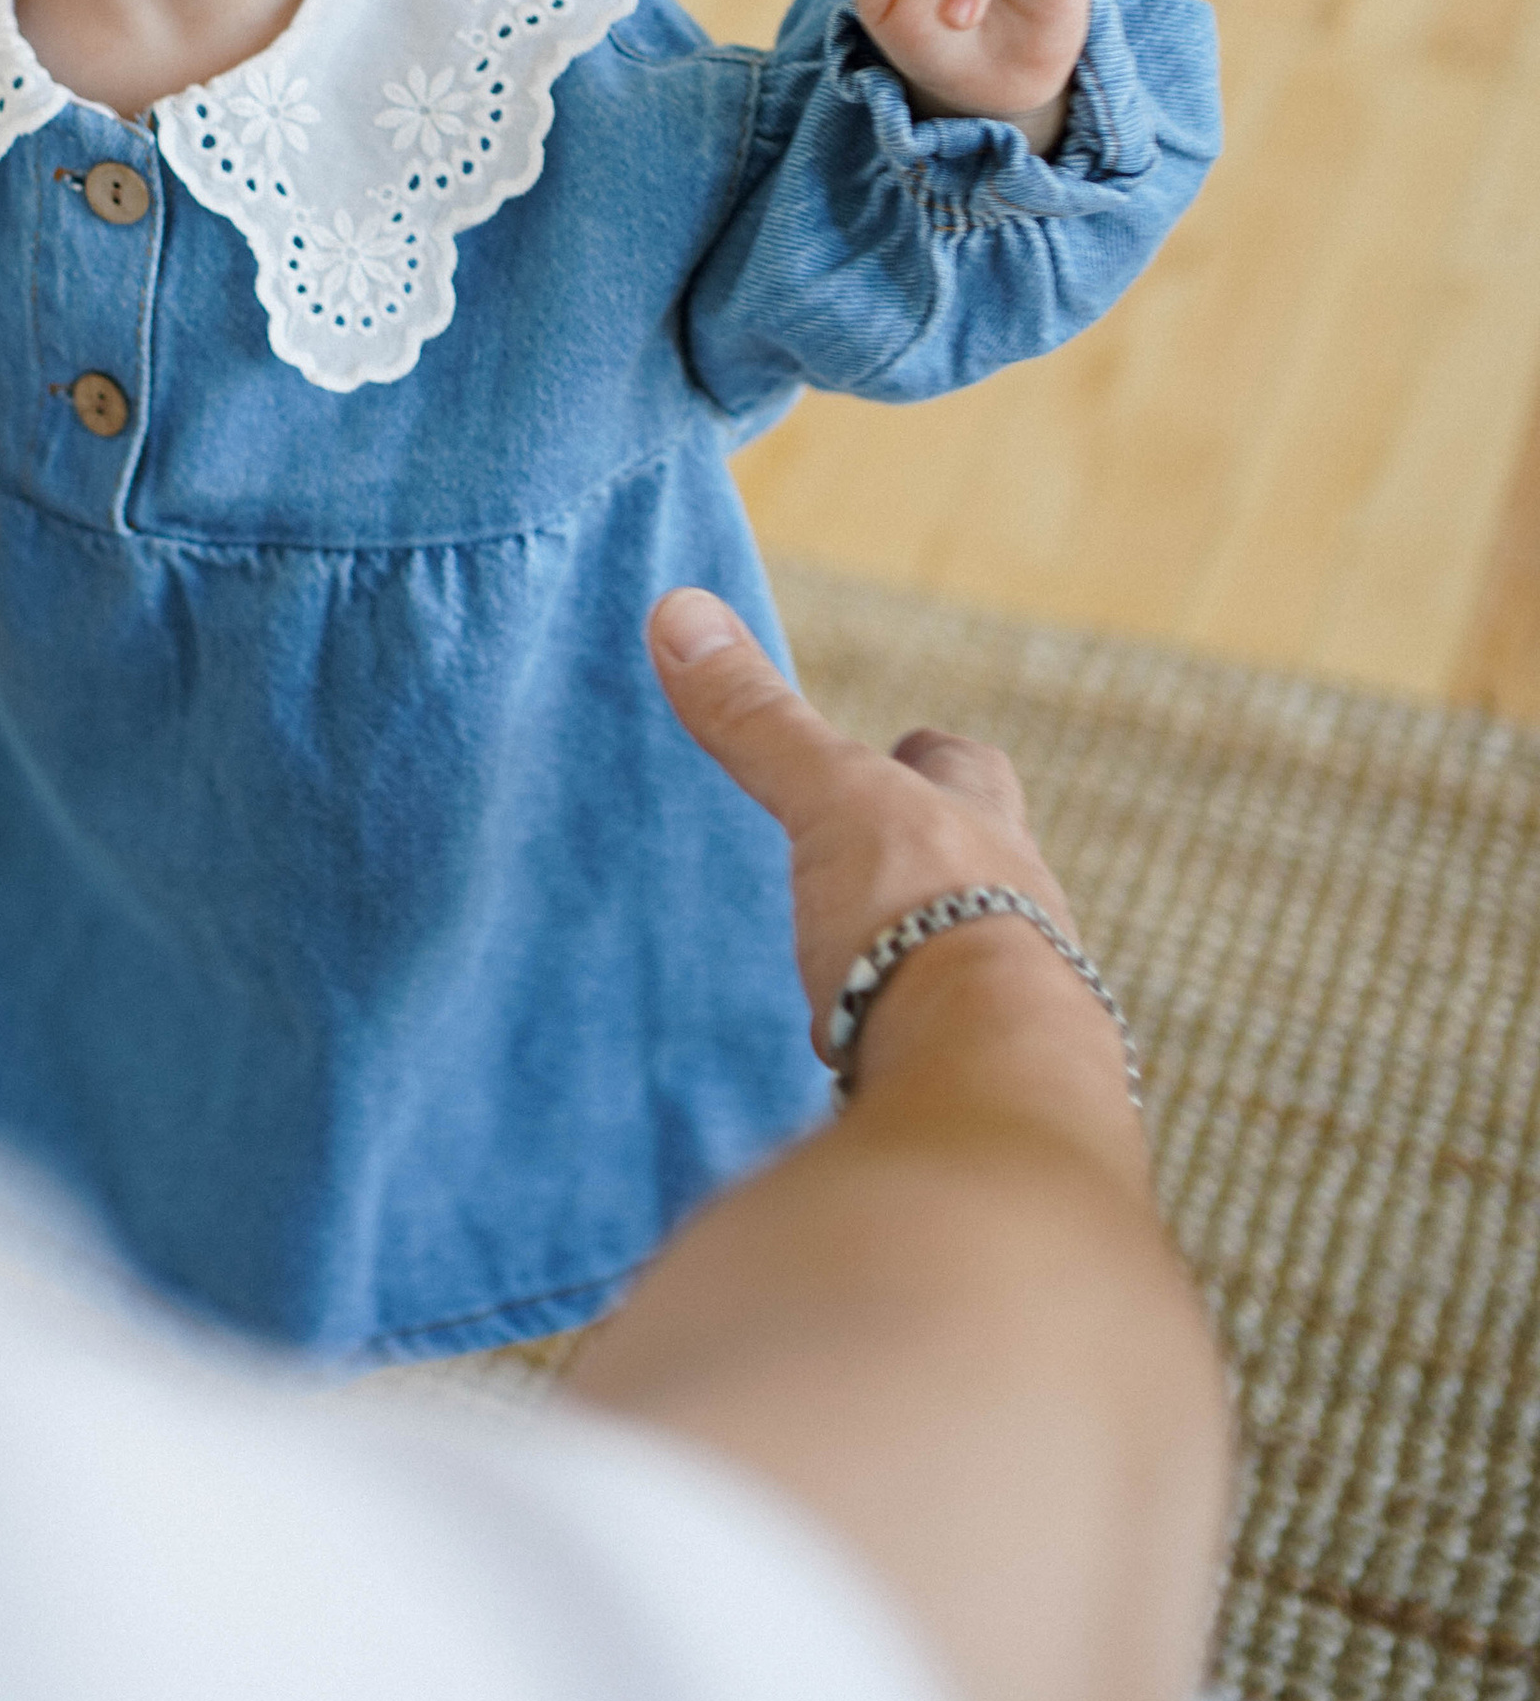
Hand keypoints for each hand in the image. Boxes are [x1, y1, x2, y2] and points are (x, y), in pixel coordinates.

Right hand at [645, 588, 1094, 1081]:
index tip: (905, 746)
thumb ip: (759, 722)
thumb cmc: (925, 920)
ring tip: (859, 977)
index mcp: (984, 831)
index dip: (932, 758)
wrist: (991, 1087)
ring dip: (926, 965)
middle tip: (874, 866)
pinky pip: (944, 1057)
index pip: (968, 770)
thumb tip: (679, 609)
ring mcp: (1013, 1011)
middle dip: (936, 863)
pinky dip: (907, 1051)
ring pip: (972, 967)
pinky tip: (866, 1069)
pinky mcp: (983, 1090)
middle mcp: (1021, 915)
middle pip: (985, 868)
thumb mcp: (832, 800)